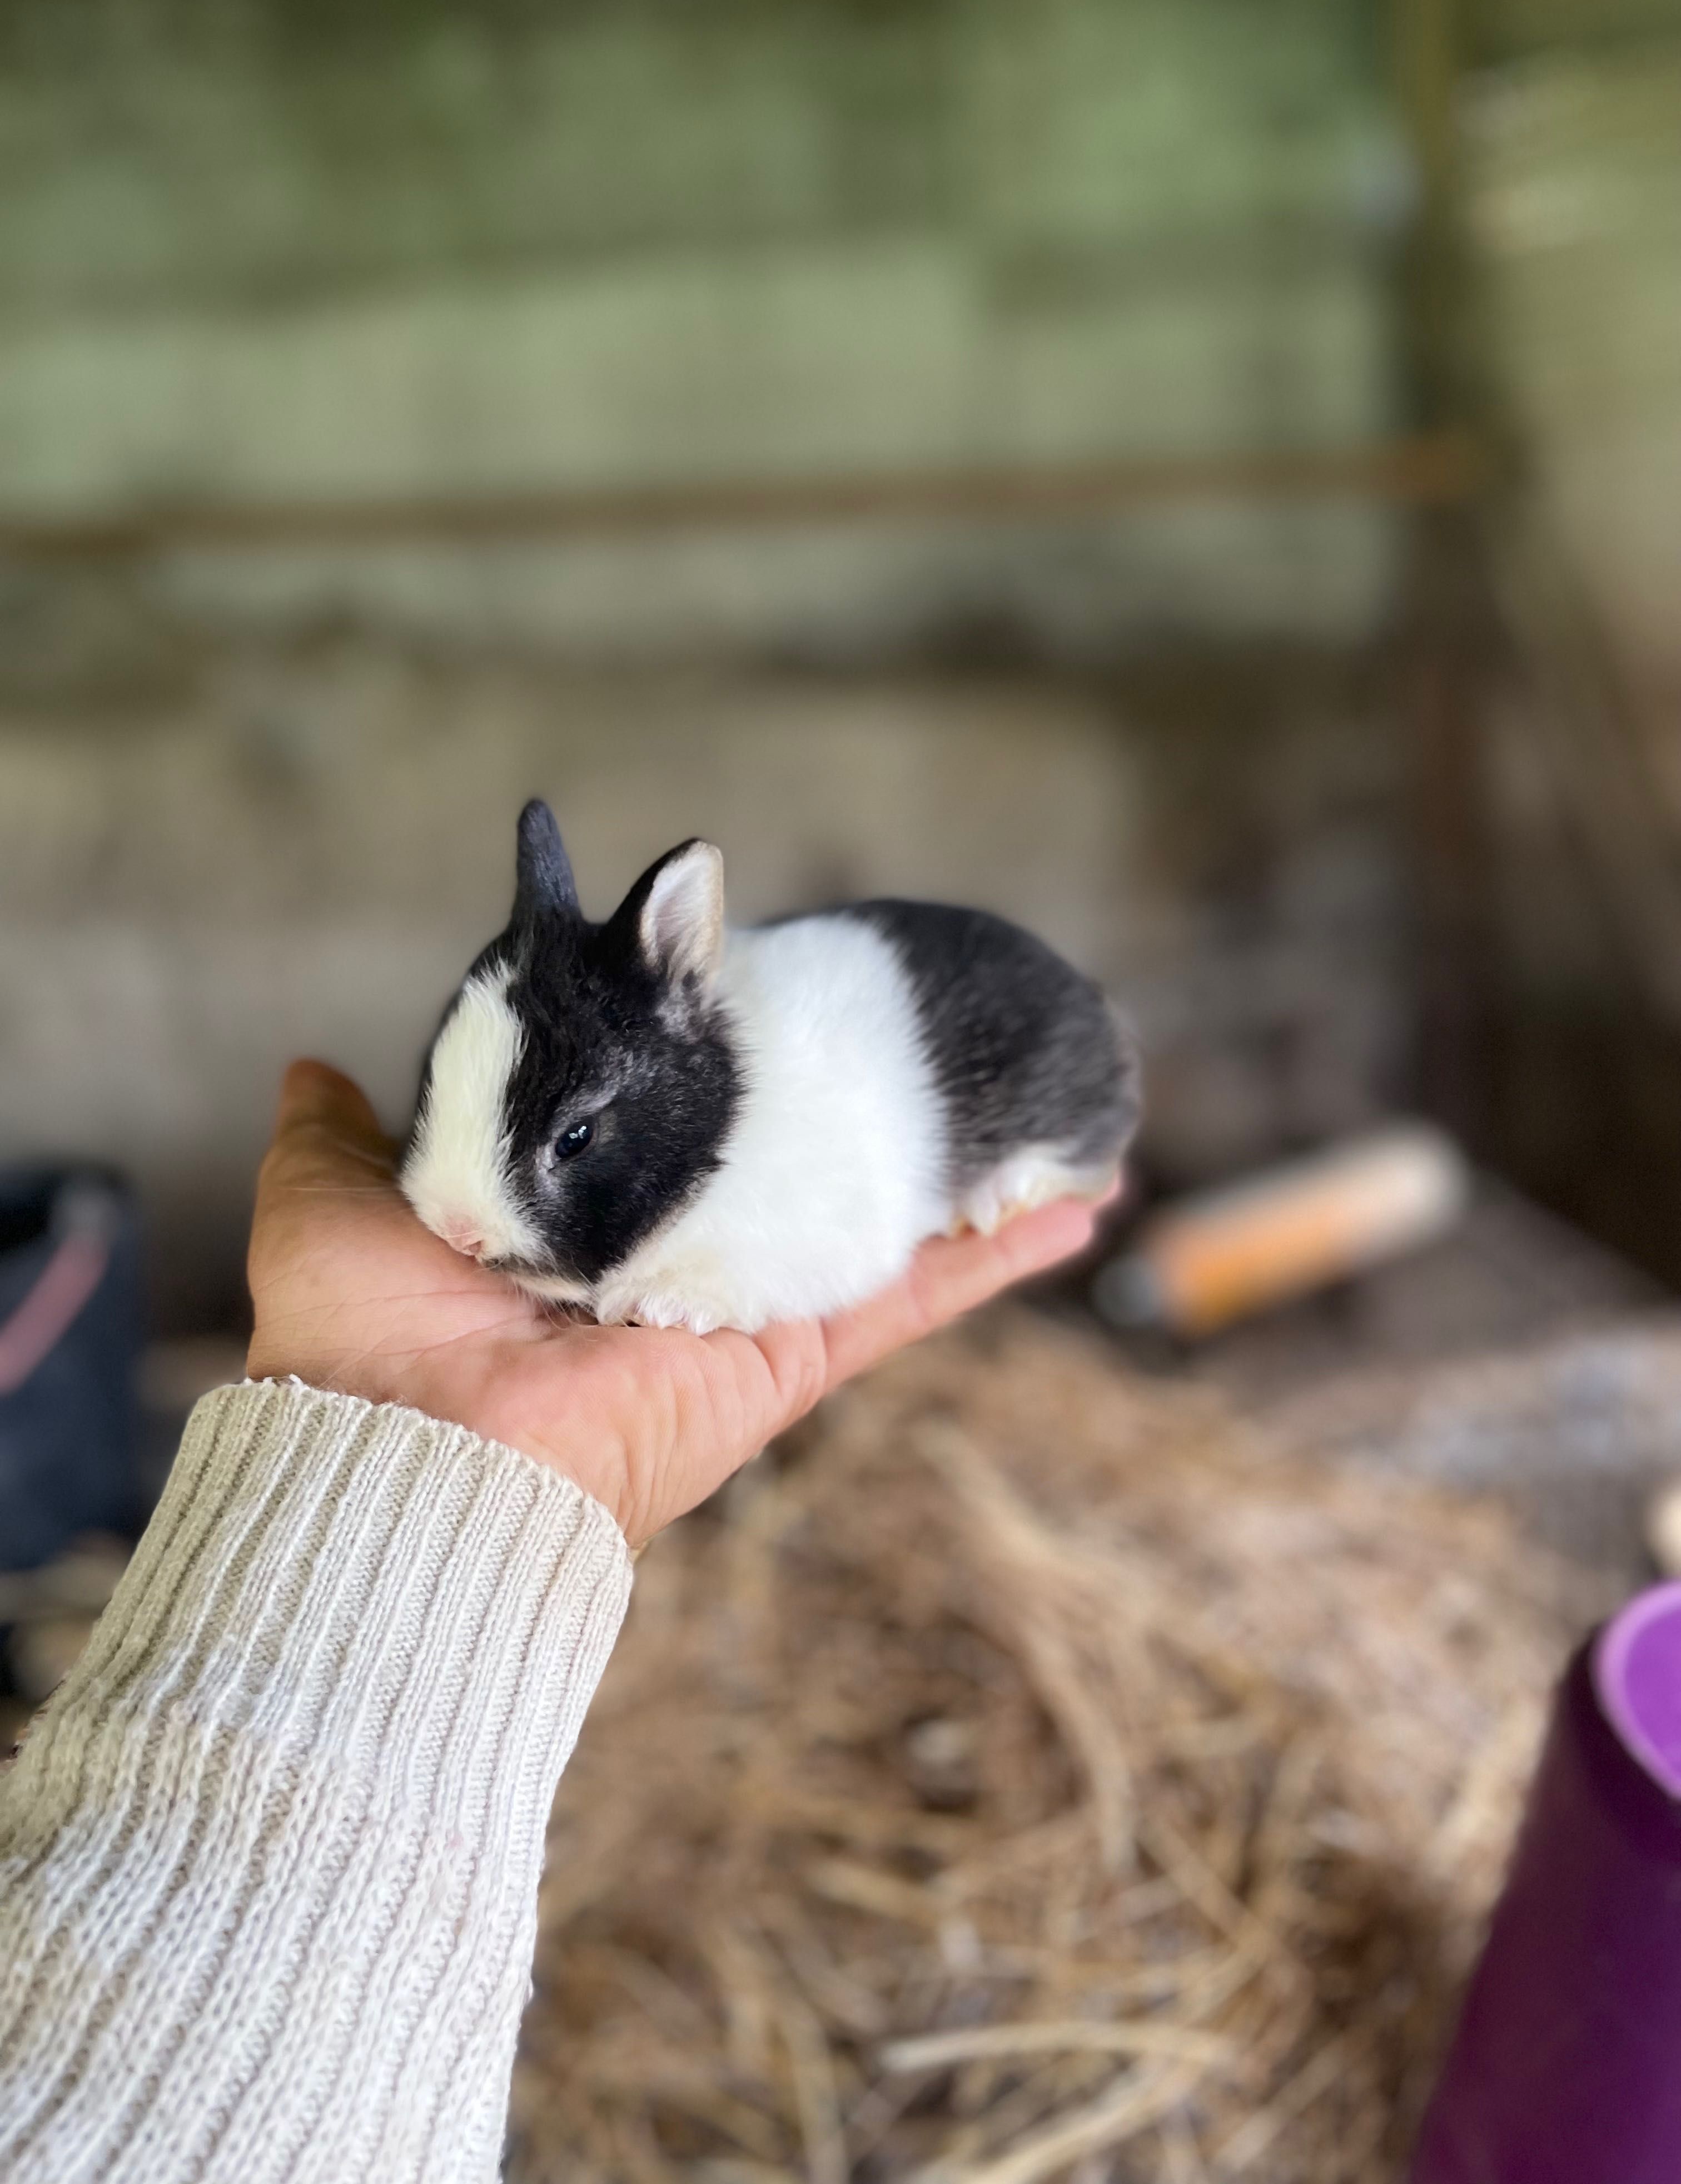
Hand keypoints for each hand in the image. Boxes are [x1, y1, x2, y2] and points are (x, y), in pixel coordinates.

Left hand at [247, 1060, 1107, 1547]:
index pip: (678, 1136)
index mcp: (579, 1228)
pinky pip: (913, 1289)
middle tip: (934, 1056)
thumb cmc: (359, 1337)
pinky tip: (1079, 1202)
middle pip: (794, 1174)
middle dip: (866, 1120)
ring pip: (878, 1226)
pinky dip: (999, 1251)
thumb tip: (316, 1067)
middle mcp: (674, 1265)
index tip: (776, 1018)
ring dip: (968, 1180)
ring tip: (1049, 1126)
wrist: (407, 1451)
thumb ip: (346, 1132)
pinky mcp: (791, 1347)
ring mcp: (745, 1307)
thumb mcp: (335, 1198)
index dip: (729, 1073)